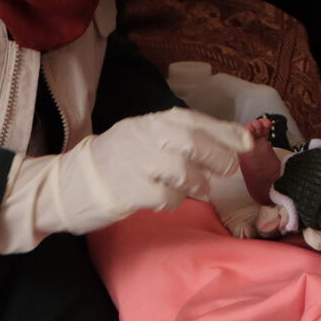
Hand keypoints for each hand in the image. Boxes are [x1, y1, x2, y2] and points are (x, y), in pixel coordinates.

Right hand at [76, 108, 252, 217]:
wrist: (71, 183)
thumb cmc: (117, 162)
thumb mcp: (145, 139)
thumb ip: (180, 137)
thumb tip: (230, 141)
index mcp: (149, 123)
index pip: (193, 120)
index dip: (224, 131)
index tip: (248, 142)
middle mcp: (142, 137)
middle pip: (190, 141)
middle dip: (216, 155)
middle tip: (226, 169)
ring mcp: (134, 163)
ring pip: (181, 170)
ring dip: (198, 182)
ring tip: (198, 188)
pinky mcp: (128, 191)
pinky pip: (165, 196)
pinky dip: (174, 200)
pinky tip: (168, 200)